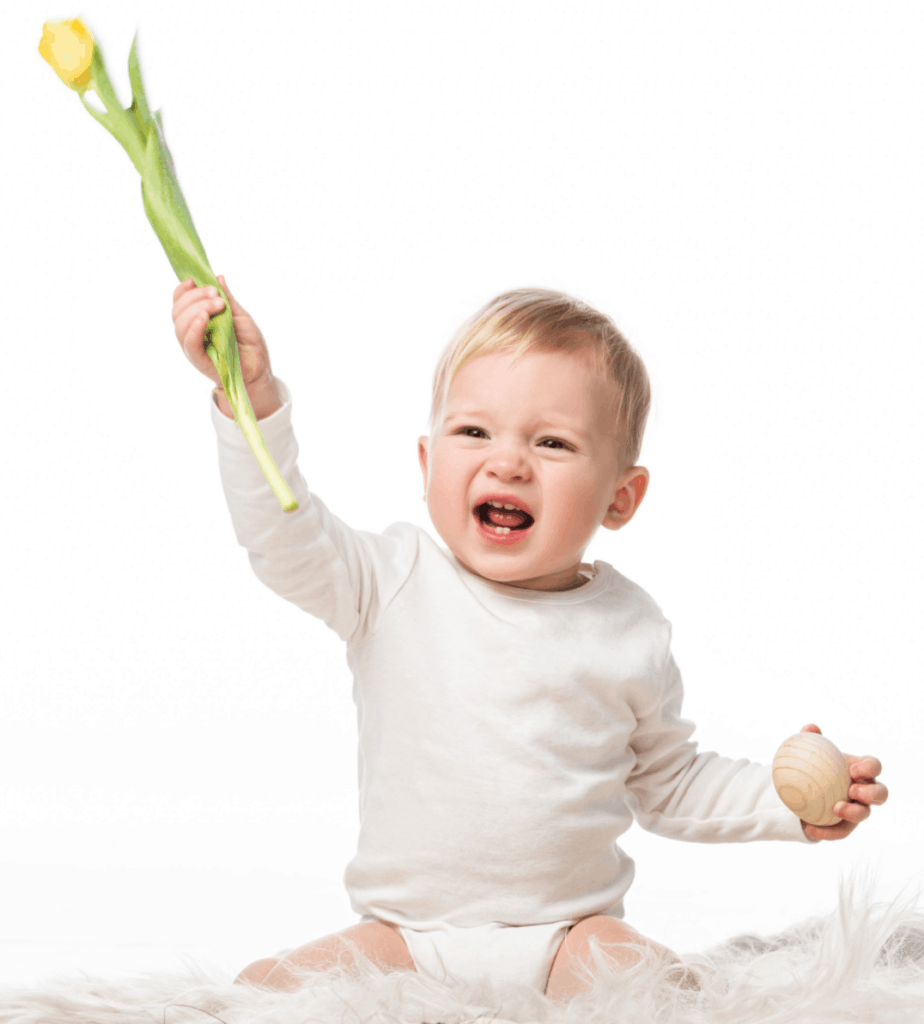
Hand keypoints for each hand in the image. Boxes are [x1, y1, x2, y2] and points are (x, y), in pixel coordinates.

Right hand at [171, 274, 272, 389]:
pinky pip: (189, 343)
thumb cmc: (249, 344)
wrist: (260, 369)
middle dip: (195, 297)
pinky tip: (203, 318)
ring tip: (217, 305)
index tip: (194, 280)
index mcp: (198, 320)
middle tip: (215, 294)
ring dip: (196, 309)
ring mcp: (193, 347)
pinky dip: (193, 328)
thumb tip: (218, 277)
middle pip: (178, 311)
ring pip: (180, 325)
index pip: (180, 302)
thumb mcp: (240, 315)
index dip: (183, 290)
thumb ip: (227, 299)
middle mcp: (191, 333)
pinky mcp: (199, 360)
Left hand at [799, 724, 888, 840]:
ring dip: (854, 812)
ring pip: (864, 814)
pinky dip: (827, 832)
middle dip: (871, 793)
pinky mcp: (847, 825)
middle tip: (852, 790)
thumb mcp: (812, 752)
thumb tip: (810, 728)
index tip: (853, 769)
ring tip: (836, 809)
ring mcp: (859, 809)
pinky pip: (841, 831)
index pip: (874, 766)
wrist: (803, 790)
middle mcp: (866, 790)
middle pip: (881, 793)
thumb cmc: (815, 766)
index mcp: (861, 769)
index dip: (869, 768)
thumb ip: (812, 739)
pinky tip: (808, 827)